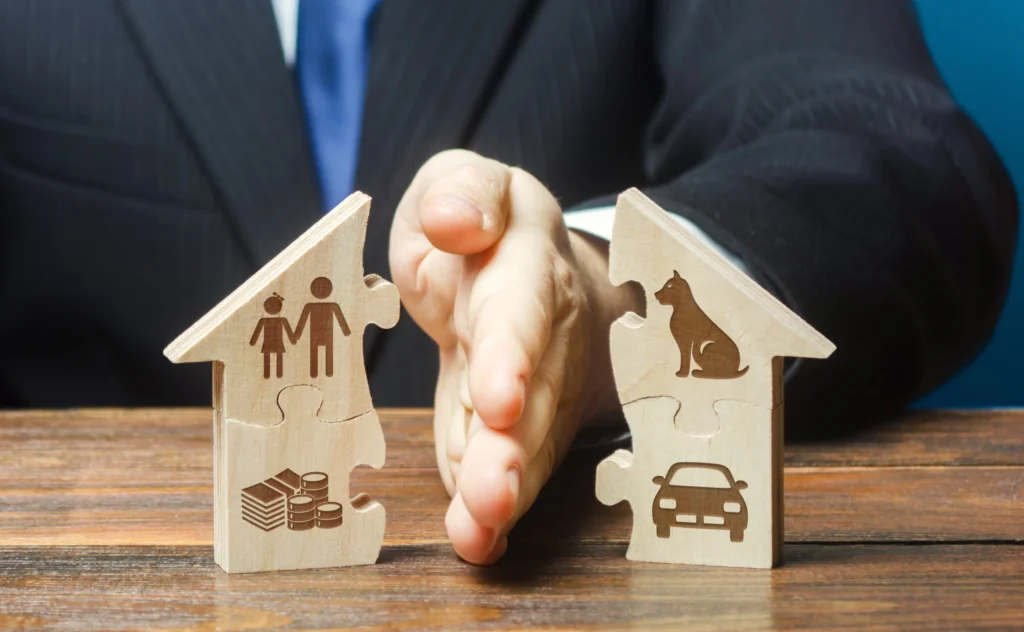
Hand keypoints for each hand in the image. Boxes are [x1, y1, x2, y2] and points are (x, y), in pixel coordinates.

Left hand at [389, 150, 637, 563]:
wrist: (537, 275)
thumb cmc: (487, 228)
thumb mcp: (468, 182)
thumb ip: (461, 191)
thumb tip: (455, 223)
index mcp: (525, 263)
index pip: (520, 308)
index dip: (511, 354)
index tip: (497, 400)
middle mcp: (542, 333)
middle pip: (533, 392)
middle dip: (512, 447)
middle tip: (492, 496)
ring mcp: (538, 386)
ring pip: (527, 441)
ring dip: (506, 489)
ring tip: (480, 529)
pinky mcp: (523, 425)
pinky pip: (515, 466)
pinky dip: (496, 508)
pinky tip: (479, 540)